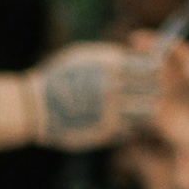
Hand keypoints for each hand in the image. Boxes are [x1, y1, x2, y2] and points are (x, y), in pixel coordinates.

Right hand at [34, 44, 164, 149]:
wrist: (35, 109)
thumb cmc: (57, 77)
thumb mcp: (84, 56)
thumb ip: (111, 57)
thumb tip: (135, 56)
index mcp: (110, 65)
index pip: (152, 66)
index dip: (154, 69)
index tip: (148, 72)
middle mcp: (114, 88)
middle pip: (154, 89)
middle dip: (153, 89)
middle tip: (145, 91)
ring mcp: (111, 112)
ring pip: (147, 111)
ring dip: (145, 109)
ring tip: (134, 107)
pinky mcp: (106, 132)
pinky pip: (132, 129)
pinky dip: (132, 125)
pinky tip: (121, 121)